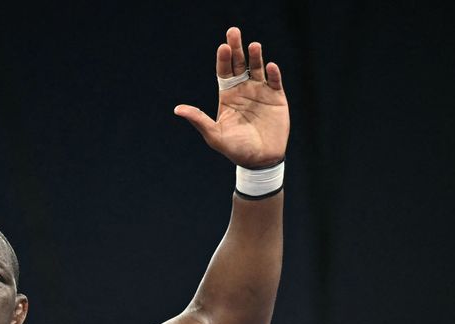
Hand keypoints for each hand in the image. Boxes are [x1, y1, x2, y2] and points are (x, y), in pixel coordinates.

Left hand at [174, 27, 288, 167]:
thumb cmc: (235, 149)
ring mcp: (261, 92)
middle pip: (239, 64)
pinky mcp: (277, 98)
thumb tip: (177, 109)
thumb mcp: (214, 135)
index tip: (222, 47)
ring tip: (253, 46)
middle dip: (236, 48)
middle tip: (233, 32)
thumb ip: (198, 119)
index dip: (223, 59)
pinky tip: (270, 66)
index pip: (224, 72)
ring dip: (256, 57)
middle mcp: (243, 89)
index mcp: (228, 95)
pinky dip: (273, 74)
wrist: (260, 160)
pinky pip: (275, 82)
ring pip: (257, 69)